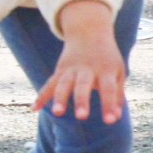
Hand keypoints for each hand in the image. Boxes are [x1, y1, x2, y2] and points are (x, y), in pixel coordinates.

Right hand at [37, 0, 124, 123]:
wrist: (89, 31)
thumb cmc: (107, 58)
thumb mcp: (118, 71)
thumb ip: (117, 94)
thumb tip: (115, 118)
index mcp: (106, 70)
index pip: (109, 89)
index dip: (109, 104)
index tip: (110, 120)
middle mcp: (87, 69)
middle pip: (83, 86)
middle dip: (81, 101)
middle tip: (82, 116)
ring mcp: (71, 69)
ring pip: (64, 84)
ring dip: (60, 98)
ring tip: (57, 113)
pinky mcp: (60, 70)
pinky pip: (49, 84)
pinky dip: (41, 96)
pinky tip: (34, 109)